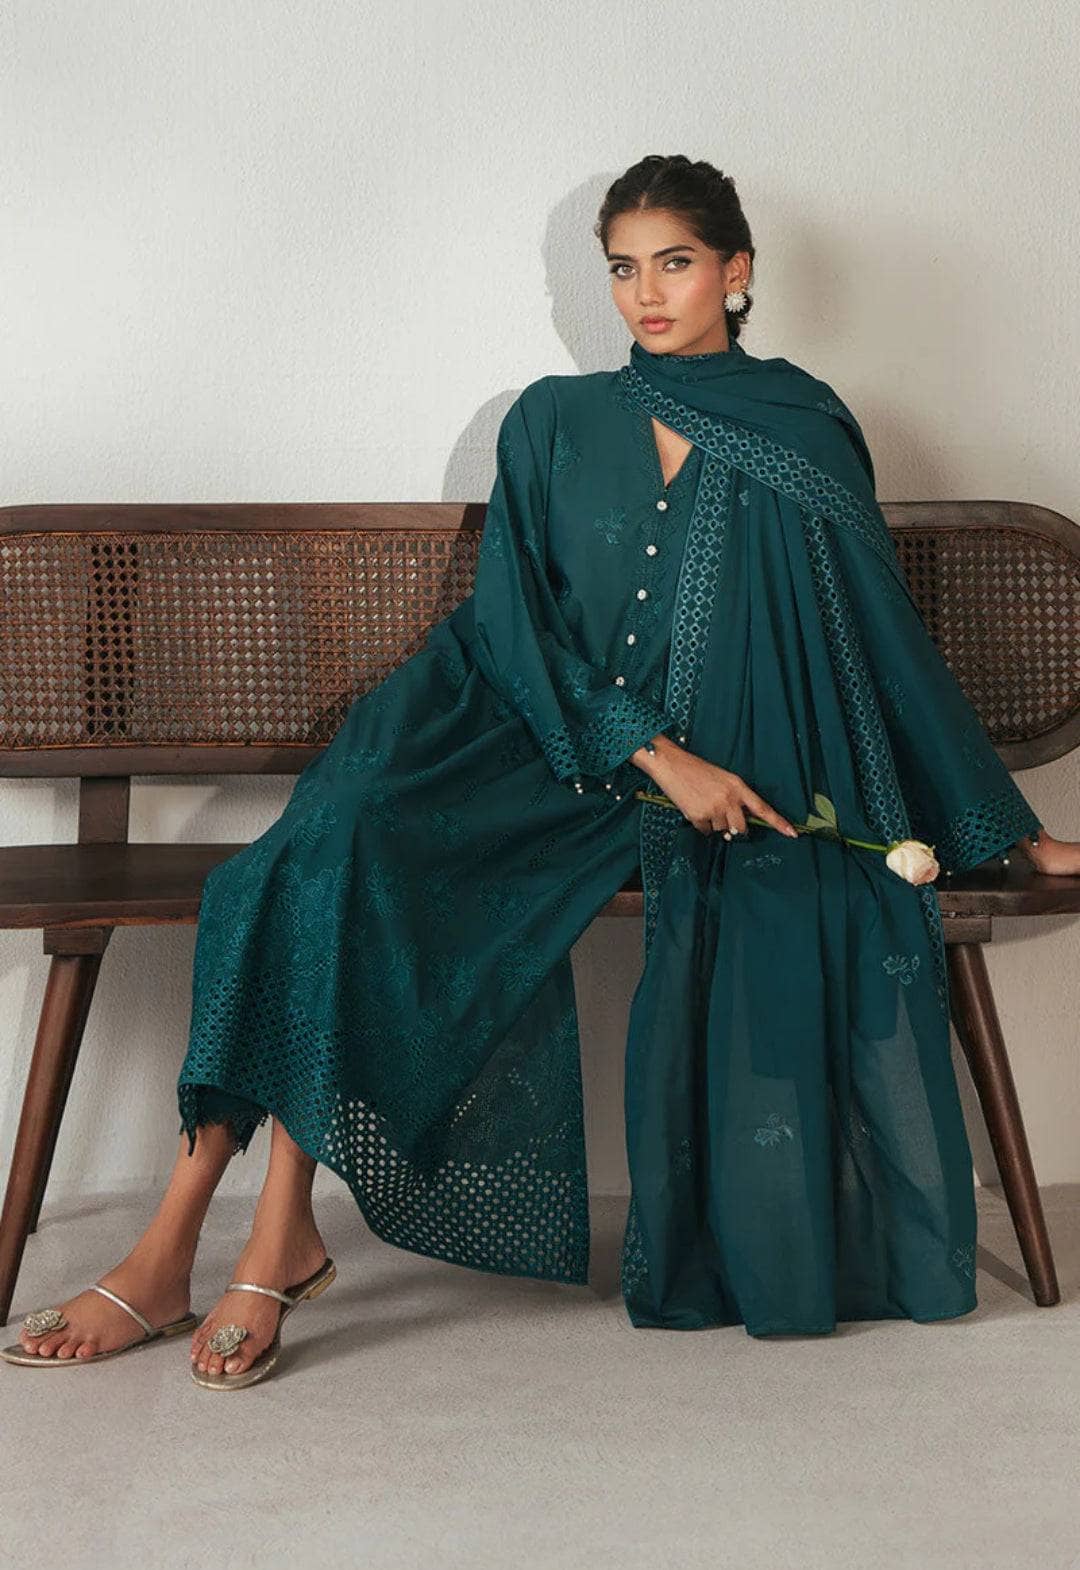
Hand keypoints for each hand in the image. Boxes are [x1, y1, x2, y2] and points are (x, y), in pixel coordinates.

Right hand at [646, 744, 798, 839]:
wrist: (673, 765)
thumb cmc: (699, 771)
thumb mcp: (724, 780)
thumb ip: (735, 800)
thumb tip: (736, 828)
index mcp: (738, 787)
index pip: (763, 808)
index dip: (779, 822)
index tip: (793, 834)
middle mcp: (729, 799)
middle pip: (741, 828)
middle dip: (733, 826)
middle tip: (720, 813)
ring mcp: (714, 809)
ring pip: (722, 830)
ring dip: (714, 823)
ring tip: (703, 804)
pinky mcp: (698, 817)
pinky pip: (706, 831)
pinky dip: (701, 825)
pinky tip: (695, 809)